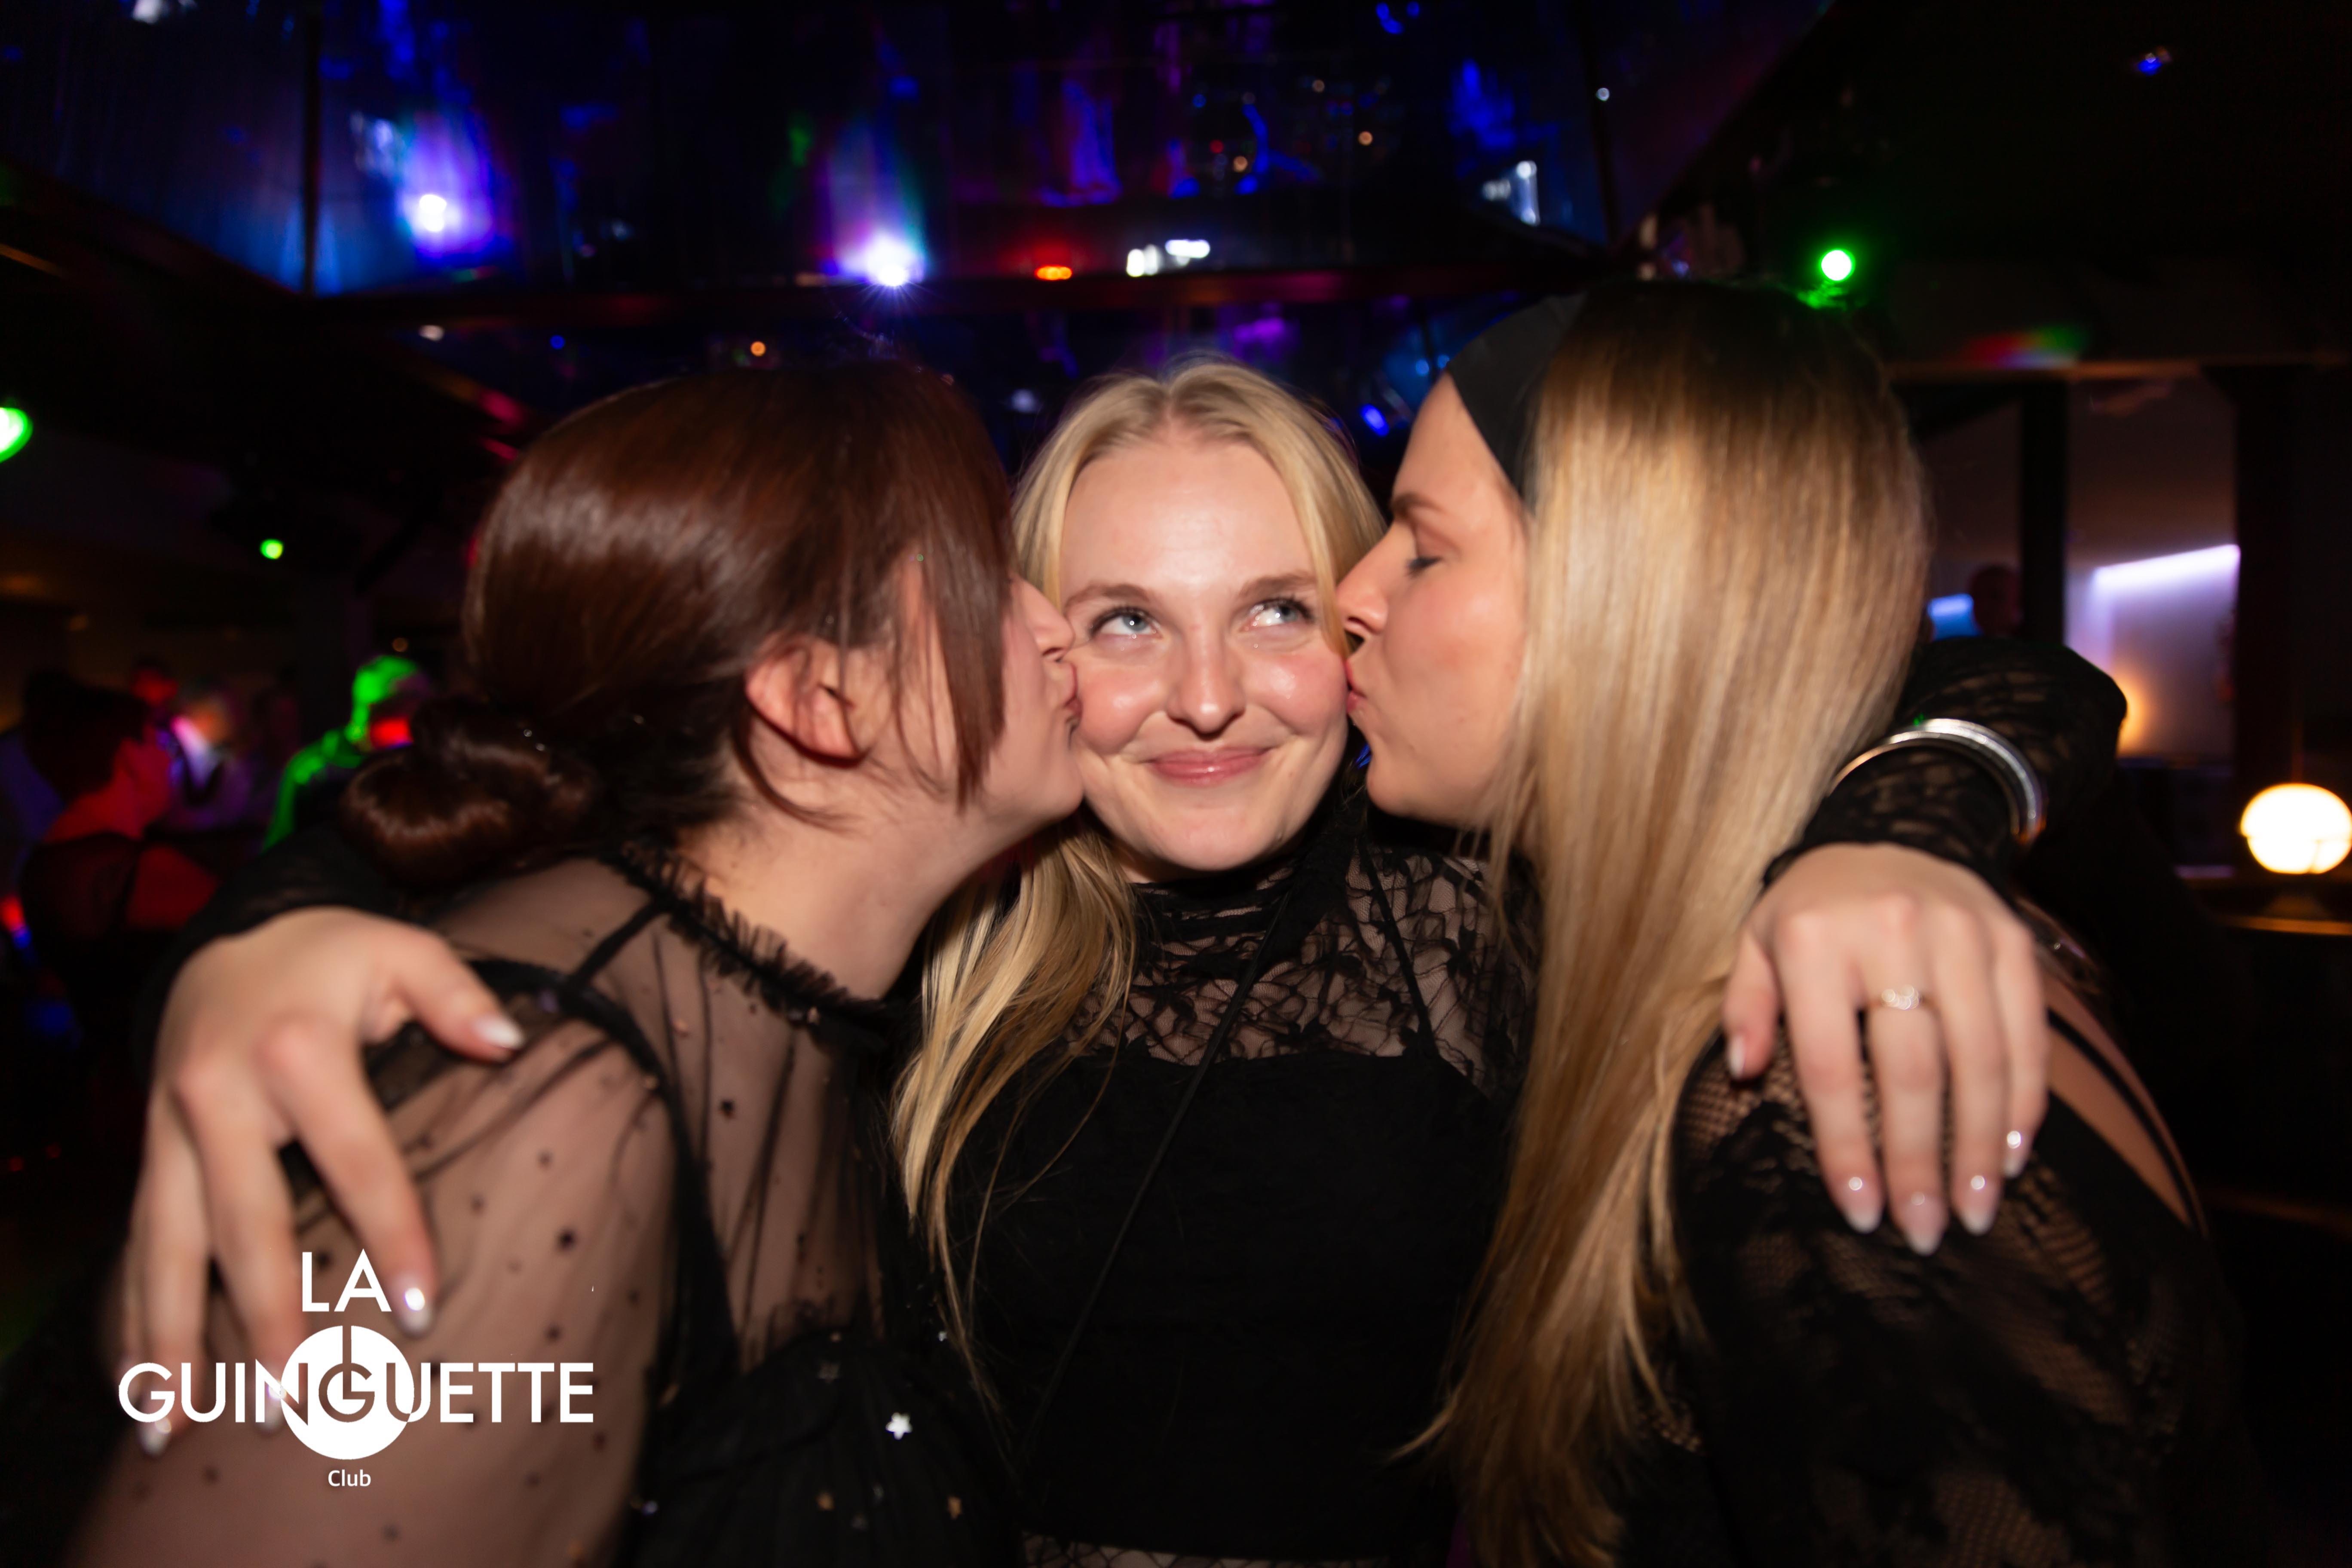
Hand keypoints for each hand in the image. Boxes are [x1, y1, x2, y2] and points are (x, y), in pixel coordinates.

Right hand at [123, 908, 519, 1439]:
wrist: (229, 935)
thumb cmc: (332, 955)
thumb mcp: (401, 950)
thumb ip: (456, 994)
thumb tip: (509, 1039)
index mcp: (296, 1050)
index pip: (357, 1159)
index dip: (391, 1235)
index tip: (417, 1310)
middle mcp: (220, 1095)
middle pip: (245, 1224)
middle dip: (265, 1319)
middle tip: (294, 1401)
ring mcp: (171, 1129)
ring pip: (166, 1248)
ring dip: (167, 1340)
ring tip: (173, 1425)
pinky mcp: (148, 1151)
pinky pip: (136, 1243)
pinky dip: (132, 1316)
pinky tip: (140, 1385)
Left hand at [1721, 844, 2046, 1253]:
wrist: (1900, 826)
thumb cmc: (1816, 907)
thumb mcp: (1759, 940)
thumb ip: (1746, 1007)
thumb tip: (1744, 1073)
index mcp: (1816, 941)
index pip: (1833, 1068)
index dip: (1847, 1148)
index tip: (1861, 1213)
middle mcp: (1892, 935)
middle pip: (1911, 1074)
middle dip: (1918, 1164)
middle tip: (1925, 1232)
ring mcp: (1962, 936)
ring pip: (1978, 1062)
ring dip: (1978, 1149)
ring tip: (1974, 1211)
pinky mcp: (2013, 942)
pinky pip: (2026, 1036)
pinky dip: (2022, 1102)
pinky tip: (2010, 1156)